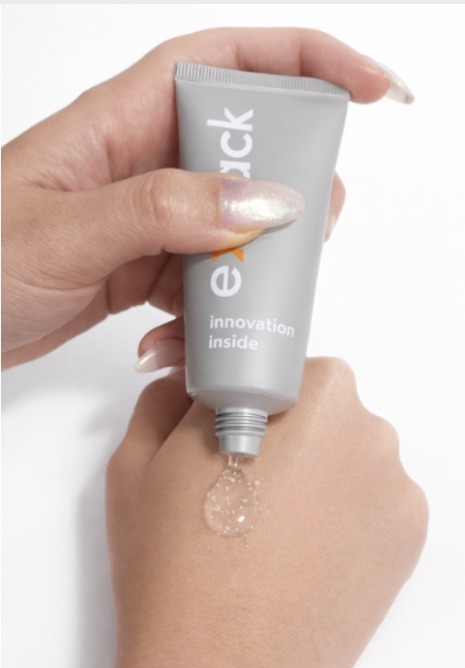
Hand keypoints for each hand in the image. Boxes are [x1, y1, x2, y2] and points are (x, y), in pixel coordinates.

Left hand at [2, 28, 396, 368]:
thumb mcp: (66, 231)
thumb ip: (164, 209)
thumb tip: (266, 199)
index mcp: (123, 122)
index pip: (230, 62)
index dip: (307, 63)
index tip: (368, 91)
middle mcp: (144, 163)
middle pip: (250, 151)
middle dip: (292, 194)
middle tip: (304, 243)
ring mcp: (148, 219)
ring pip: (234, 228)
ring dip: (248, 275)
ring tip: (231, 315)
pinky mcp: (143, 268)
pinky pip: (202, 281)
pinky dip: (205, 317)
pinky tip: (174, 345)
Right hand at [98, 359, 427, 667]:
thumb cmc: (175, 562)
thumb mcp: (138, 461)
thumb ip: (167, 399)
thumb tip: (187, 385)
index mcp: (302, 388)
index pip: (278, 366)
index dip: (248, 394)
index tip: (232, 425)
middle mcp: (363, 424)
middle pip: (321, 411)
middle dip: (286, 435)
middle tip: (245, 484)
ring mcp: (393, 484)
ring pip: (350, 458)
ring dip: (319, 477)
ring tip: (273, 529)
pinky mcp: (410, 537)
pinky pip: (374, 505)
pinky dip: (345, 519)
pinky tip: (304, 555)